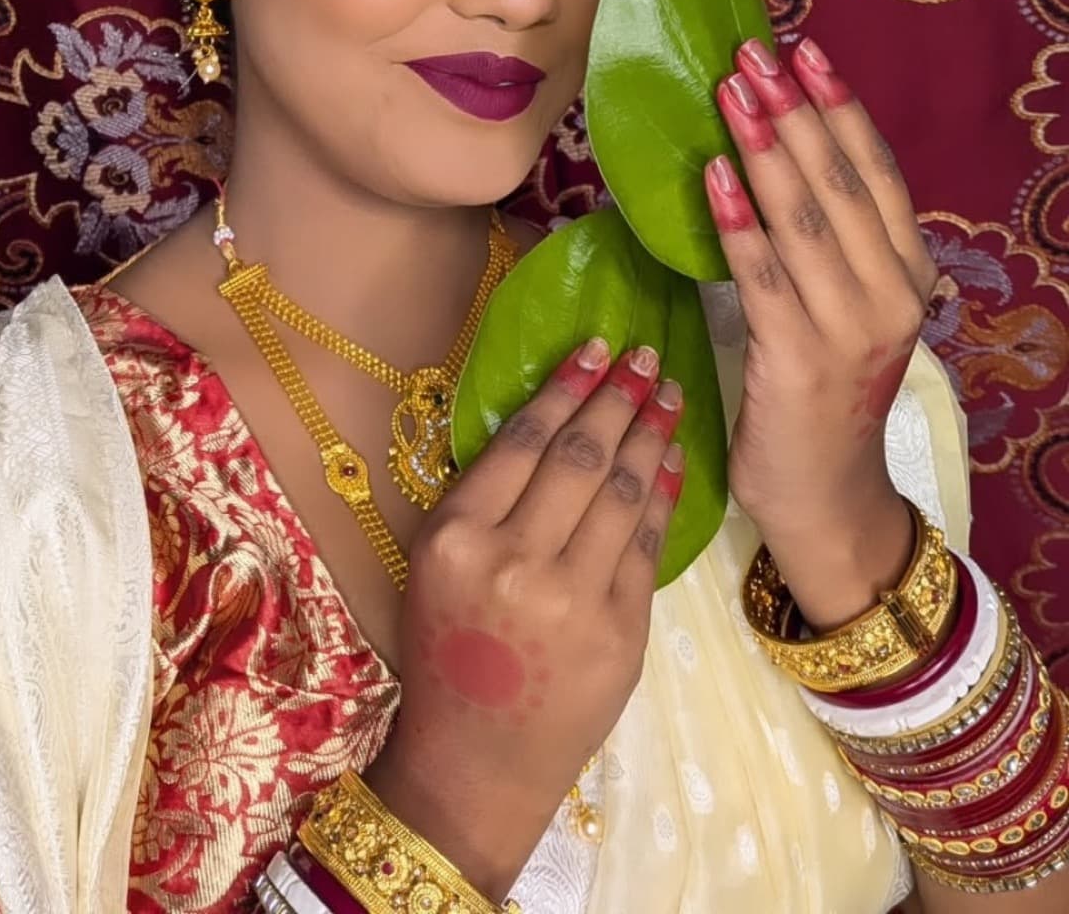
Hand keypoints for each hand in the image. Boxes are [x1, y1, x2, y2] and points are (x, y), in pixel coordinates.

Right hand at [367, 342, 683, 900]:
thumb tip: (552, 421)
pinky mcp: (620, 632)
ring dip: (651, 434)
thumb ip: (484, 501)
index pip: (524, 441)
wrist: (476, 761)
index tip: (596, 349)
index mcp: (456, 537)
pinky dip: (664, 494)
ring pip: (622, 492)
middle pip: (580, 456)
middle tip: (648, 357)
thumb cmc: (448, 654)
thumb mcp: (436, 566)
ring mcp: (572, 599)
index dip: (567, 388)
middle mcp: (513, 561)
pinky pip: (648, 544)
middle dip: (619, 397)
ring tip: (670, 395)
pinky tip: (674, 459)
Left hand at [705, 36, 937, 628]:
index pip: (876, 174)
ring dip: (765, 151)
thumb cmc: (824, 393)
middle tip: (754, 54)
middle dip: (795, 111)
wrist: (829, 499)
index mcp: (908, 273)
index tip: (804, 51)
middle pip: (841, 184)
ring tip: (731, 93)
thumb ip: (827, 242)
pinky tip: (714, 178)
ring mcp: (849, 328)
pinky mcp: (799, 361)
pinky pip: (765, 278)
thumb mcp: (846, 308)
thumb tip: (774, 153)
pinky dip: (740, 225)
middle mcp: (891, 293)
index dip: (839, 108)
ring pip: (806, 221)